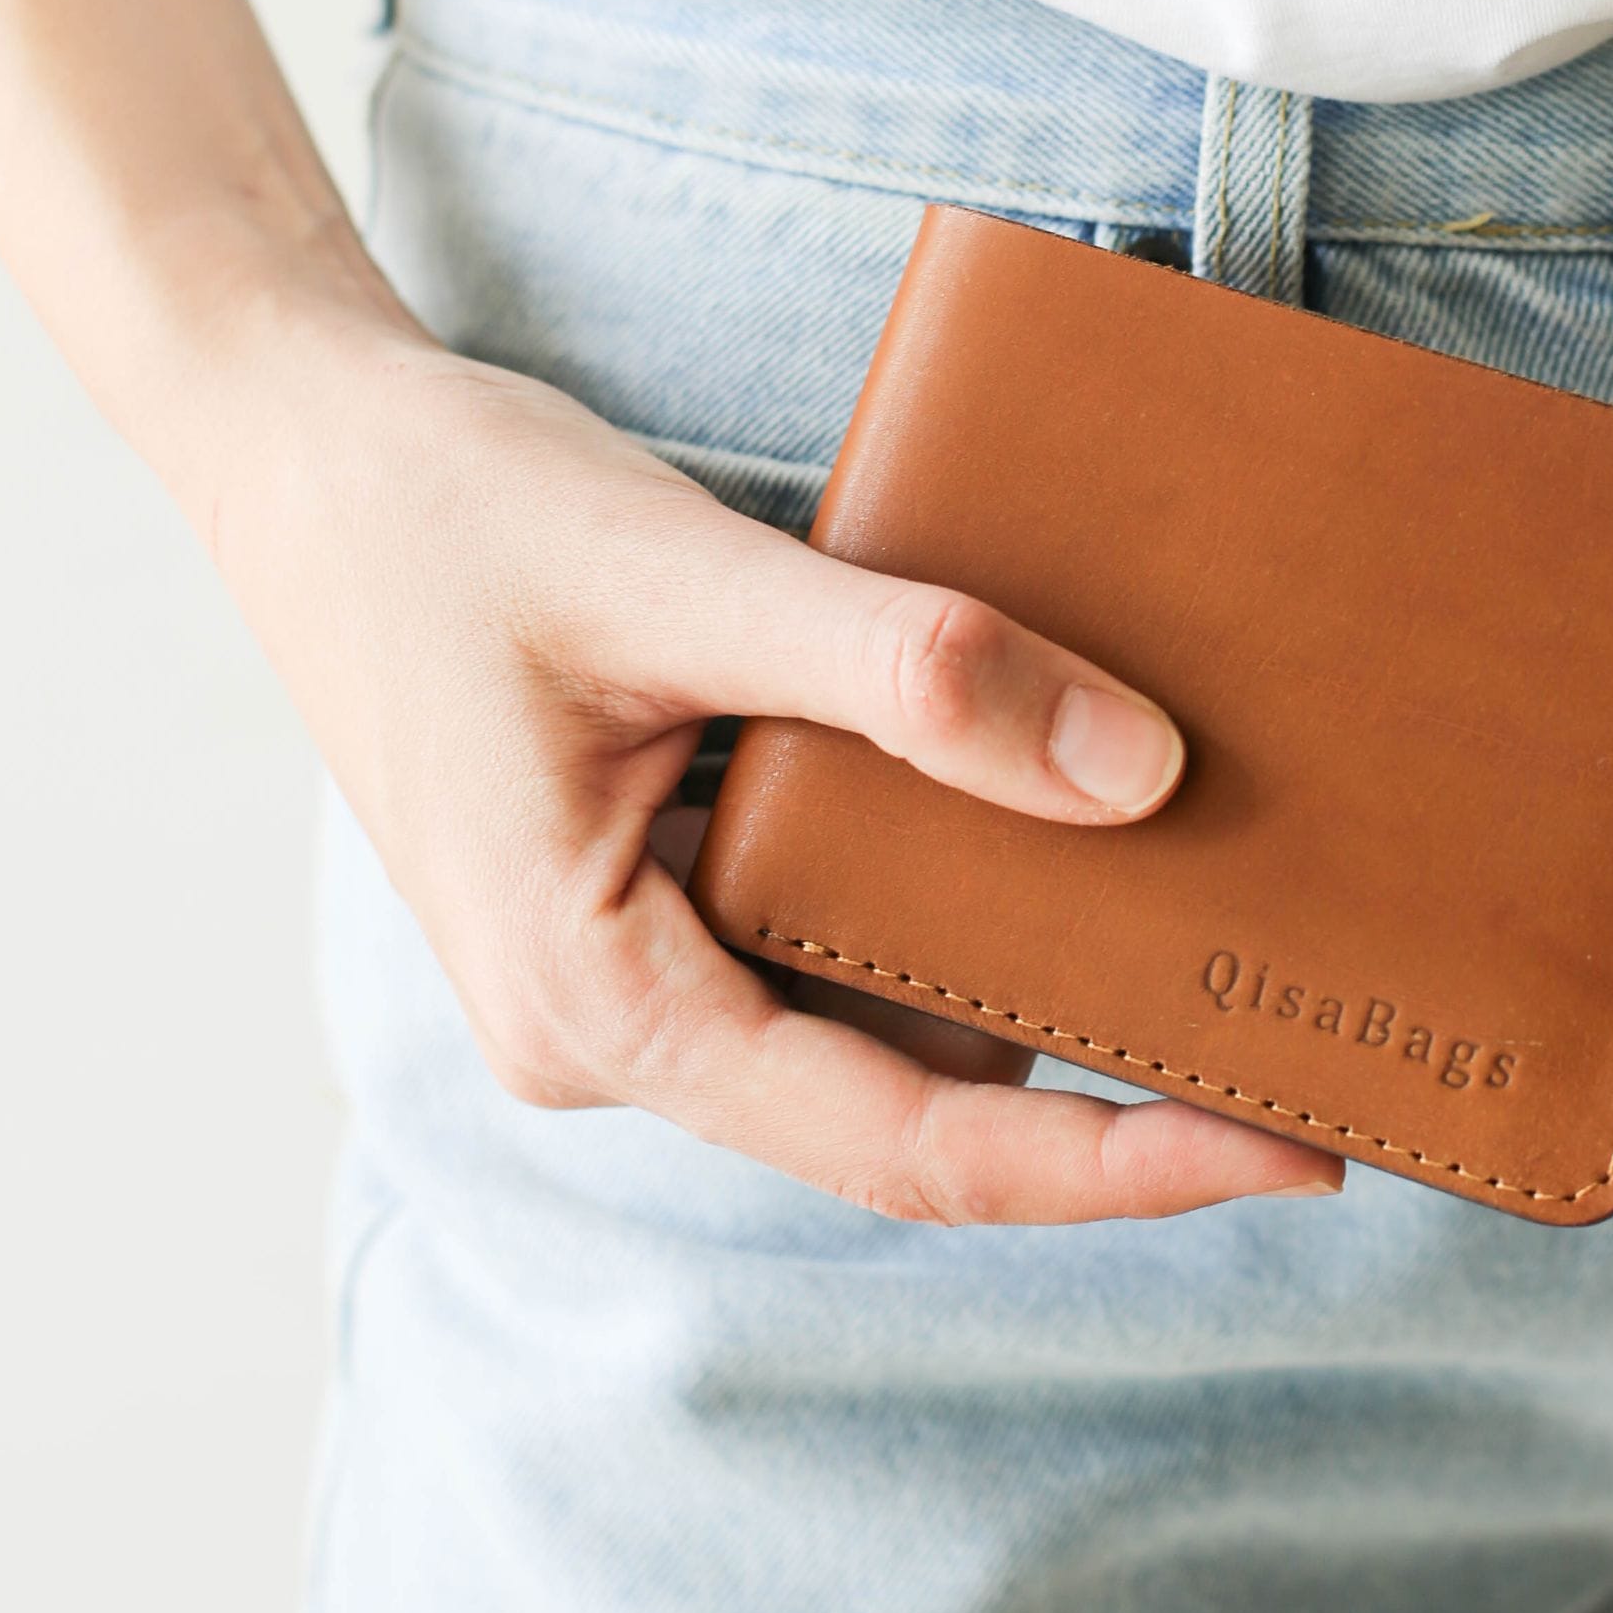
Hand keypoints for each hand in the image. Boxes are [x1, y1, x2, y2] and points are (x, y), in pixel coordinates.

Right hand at [196, 299, 1339, 1228]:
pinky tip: (1058, 808)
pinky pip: (832, 928)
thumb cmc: (448, 512)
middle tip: (1312, 1025)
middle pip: (907, 1103)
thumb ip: (907, 672)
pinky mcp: (651, 900)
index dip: (1112, 1169)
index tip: (1288, 1147)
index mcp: (599, 1009)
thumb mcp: (688, 578)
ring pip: (874, 1012)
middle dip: (1101, 1074)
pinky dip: (946, 880)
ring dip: (1024, 959)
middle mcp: (614, 1028)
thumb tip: (1133, 775)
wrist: (299, 443)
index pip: (906, 1147)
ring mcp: (630, 972)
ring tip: (1220, 907)